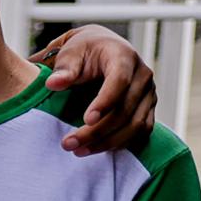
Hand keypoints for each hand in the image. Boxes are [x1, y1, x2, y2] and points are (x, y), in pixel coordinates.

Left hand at [36, 27, 157, 153]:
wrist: (102, 48)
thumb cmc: (84, 50)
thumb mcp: (71, 54)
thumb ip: (64, 69)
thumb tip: (52, 84)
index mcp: (124, 57)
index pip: (120, 81)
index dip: (106, 102)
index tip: (87, 120)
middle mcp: (142, 75)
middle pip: (126, 109)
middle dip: (97, 131)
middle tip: (68, 144)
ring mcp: (148, 93)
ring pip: (136, 125)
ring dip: (108, 142)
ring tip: (79, 151)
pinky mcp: (148, 108)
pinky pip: (141, 131)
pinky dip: (120, 143)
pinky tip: (97, 149)